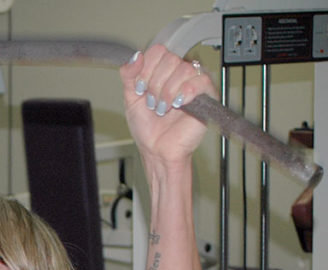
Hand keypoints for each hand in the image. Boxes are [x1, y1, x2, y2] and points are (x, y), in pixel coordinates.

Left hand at [120, 44, 214, 168]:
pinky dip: (185, 93)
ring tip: (164, 109)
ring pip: (183, 69)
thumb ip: (129, 76)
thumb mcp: (131, 98)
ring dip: (167, 93)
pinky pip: (200, 81)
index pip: (158, 51)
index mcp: (162, 72)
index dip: (146, 69)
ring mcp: (194, 83)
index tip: (140, 88)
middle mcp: (179, 75)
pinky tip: (178, 105)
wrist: (157, 150)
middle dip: (155, 84)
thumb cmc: (148, 129)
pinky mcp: (207, 95)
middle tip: (153, 103)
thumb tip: (136, 56)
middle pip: (170, 59)